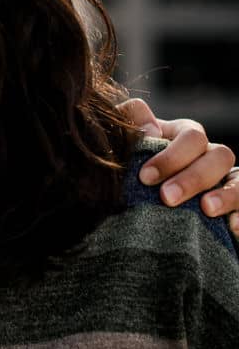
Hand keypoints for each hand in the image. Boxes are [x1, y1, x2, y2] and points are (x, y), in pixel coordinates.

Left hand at [119, 99, 238, 235]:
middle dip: (193, 177)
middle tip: (167, 197)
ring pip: (238, 180)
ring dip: (226, 194)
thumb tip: (151, 129)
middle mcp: (207, 156)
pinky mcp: (230, 209)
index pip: (192, 136)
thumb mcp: (121, 142)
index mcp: (183, 137)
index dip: (172, 156)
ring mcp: (222, 182)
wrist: (126, 207)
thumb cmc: (123, 169)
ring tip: (206, 209)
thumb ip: (129, 121)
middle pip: (219, 155)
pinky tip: (231, 227)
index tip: (145, 177)